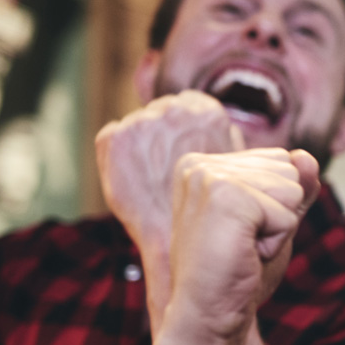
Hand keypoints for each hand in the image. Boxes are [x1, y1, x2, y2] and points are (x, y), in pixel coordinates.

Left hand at [96, 92, 243, 261]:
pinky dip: (118, 154)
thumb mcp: (232, 167)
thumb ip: (227, 140)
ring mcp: (142, 123)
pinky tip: (135, 176)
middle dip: (164, 132)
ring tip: (152, 174)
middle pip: (165, 110)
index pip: (192, 105)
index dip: (189, 128)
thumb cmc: (208, 208)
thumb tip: (227, 127)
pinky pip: (112, 136)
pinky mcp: (114, 139)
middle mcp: (175, 111)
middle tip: (167, 165)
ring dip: (142, 141)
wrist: (177, 239)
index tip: (188, 148)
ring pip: (139, 123)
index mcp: (208, 112)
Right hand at [163, 149, 320, 344]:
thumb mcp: (274, 221)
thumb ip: (294, 187)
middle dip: (280, 215)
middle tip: (244, 244)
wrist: (208, 316)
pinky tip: (246, 254)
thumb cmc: (237, 272)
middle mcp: (199, 164)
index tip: (243, 231)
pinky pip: (287, 213)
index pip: (279, 160)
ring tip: (244, 248)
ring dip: (278, 228)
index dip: (276, 205)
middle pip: (288, 170)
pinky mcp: (226, 197)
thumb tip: (307, 158)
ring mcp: (209, 177)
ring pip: (291, 189)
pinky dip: (276, 241)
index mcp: (203, 164)